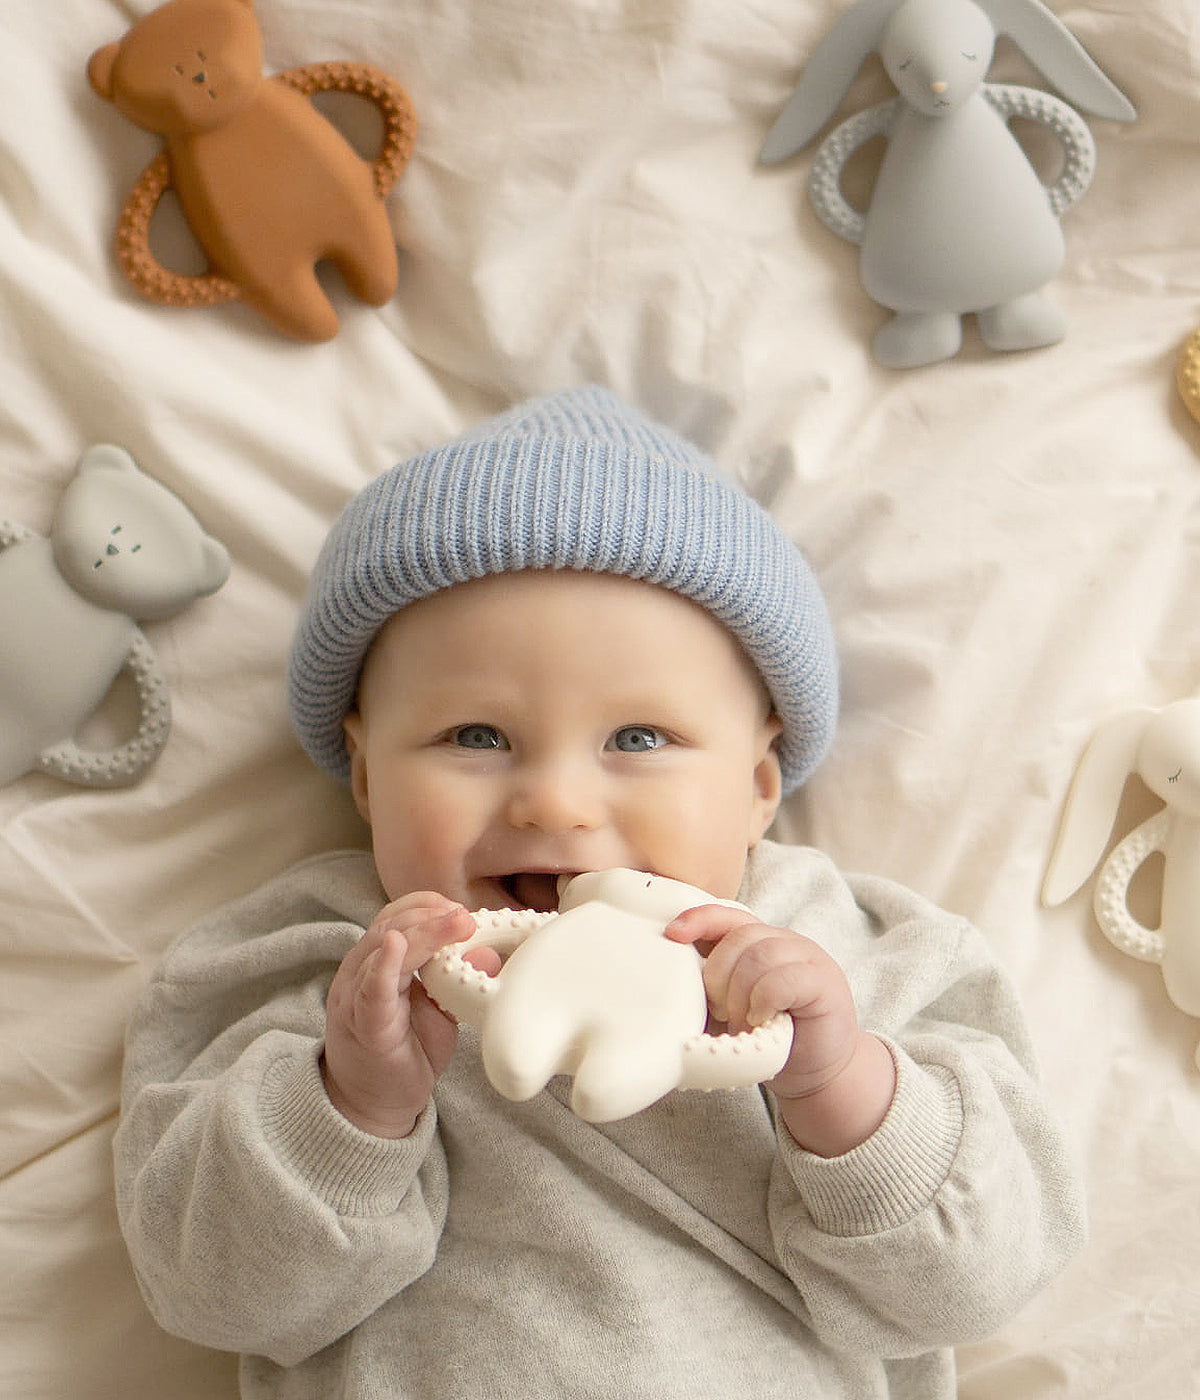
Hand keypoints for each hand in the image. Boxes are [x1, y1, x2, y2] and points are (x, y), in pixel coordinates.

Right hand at [322, 893, 477, 1138]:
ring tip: (455, 923)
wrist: (375, 1105)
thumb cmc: (407, 1050)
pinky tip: (397, 946)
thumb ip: (460, 979)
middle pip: (390, 926)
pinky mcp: (362, 1024)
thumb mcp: (441, 1009)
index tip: (461, 909)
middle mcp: (359, 971)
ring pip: (381, 949)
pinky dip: (383, 966)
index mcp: (377, 962)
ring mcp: (355, 996)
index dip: (427, 906)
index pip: (396, 917)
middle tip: (466, 916)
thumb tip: (490, 951)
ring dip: (421, 933)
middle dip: (430, 915)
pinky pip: (370, 990)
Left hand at [666, 906, 895, 1156]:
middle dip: (718, 976)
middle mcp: (783, 941)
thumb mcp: (727, 1010)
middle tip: (719, 1012)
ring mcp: (807, 958)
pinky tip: (761, 1020)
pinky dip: (763, 1001)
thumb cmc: (767, 1039)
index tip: (673, 935)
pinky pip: (784, 978)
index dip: (698, 919)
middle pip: (738, 936)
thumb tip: (664, 985)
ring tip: (741, 1023)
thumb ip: (706, 990)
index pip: (726, 914)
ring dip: (740, 995)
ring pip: (759, 955)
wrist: (816, 1071)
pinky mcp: (824, 982)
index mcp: (758, 942)